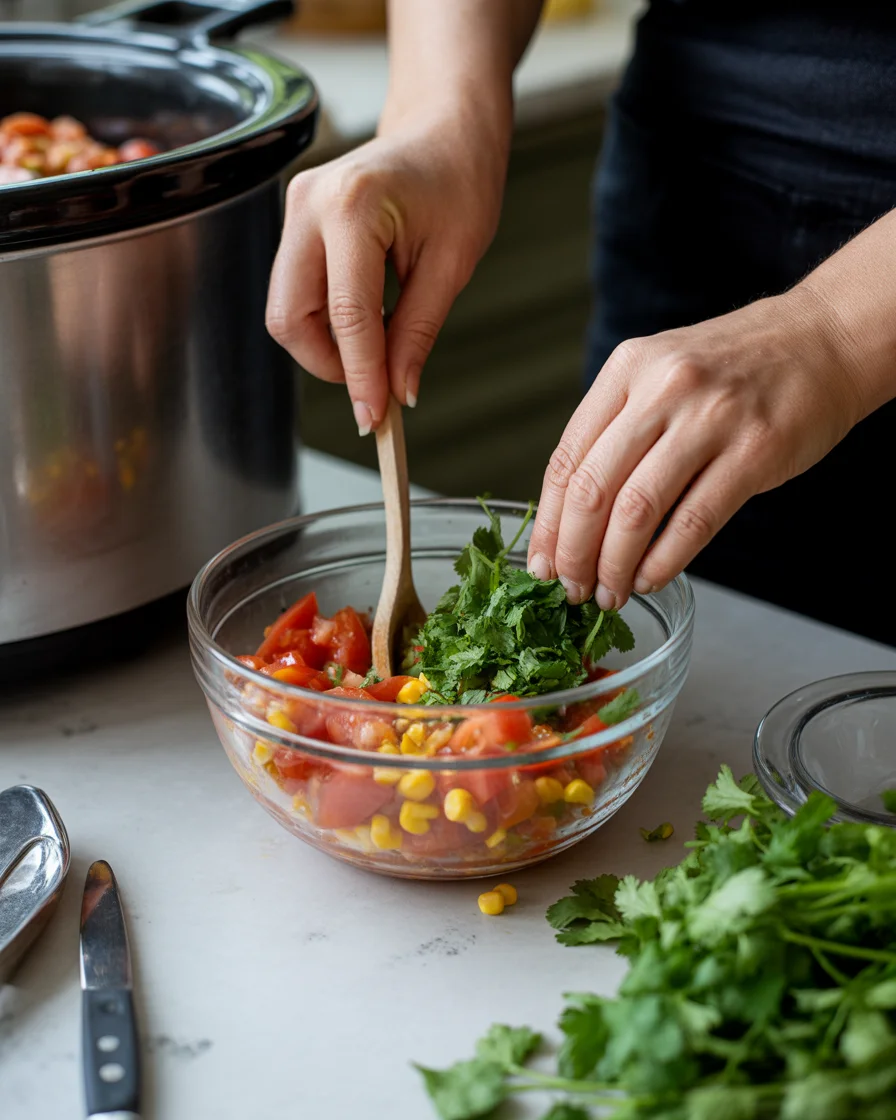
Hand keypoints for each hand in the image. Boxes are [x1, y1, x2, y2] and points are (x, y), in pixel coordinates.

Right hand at [266, 110, 507, 433]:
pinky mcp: (295, 223)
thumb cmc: (459, 182)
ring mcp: (295, 210)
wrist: (444, 130)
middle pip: (290, 317)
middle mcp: (310, 204)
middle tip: (375, 387)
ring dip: (325, 347)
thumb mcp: (452, 264)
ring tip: (376, 352)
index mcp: (354, 206)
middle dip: (328, 365)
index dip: (359, 375)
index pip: (346, 315)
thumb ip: (418, 332)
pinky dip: (324, 324)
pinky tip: (365, 325)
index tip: (374, 418)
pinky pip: (295, 292)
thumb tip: (398, 393)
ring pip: (285, 310)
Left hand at [527, 288, 864, 608]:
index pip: (566, 460)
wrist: (824, 339)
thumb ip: (618, 430)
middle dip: (573, 553)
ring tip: (609, 592)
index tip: (540, 563)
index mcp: (627, 369)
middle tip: (571, 588)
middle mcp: (663, 388)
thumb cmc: (736, 368)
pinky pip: (693, 521)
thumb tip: (572, 517)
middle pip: (593, 489)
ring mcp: (710, 418)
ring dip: (614, 565)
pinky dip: (663, 562)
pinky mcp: (755, 451)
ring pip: (637, 510)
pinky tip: (650, 579)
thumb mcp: (661, 374)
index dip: (548, 523)